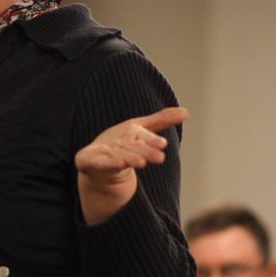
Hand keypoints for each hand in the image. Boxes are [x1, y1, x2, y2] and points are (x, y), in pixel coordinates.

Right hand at [75, 106, 187, 225]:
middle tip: (160, 158)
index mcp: (129, 131)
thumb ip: (161, 120)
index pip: (141, 135)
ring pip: (118, 154)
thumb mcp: (141, 130)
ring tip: (141, 163)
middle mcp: (116, 139)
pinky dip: (109, 163)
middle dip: (144, 151)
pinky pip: (99, 162)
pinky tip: (119, 164)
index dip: (151, 140)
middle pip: (132, 145)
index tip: (162, 144)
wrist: (95, 161)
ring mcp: (102, 149)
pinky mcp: (88, 160)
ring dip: (130, 158)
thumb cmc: (121, 143)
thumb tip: (186, 112)